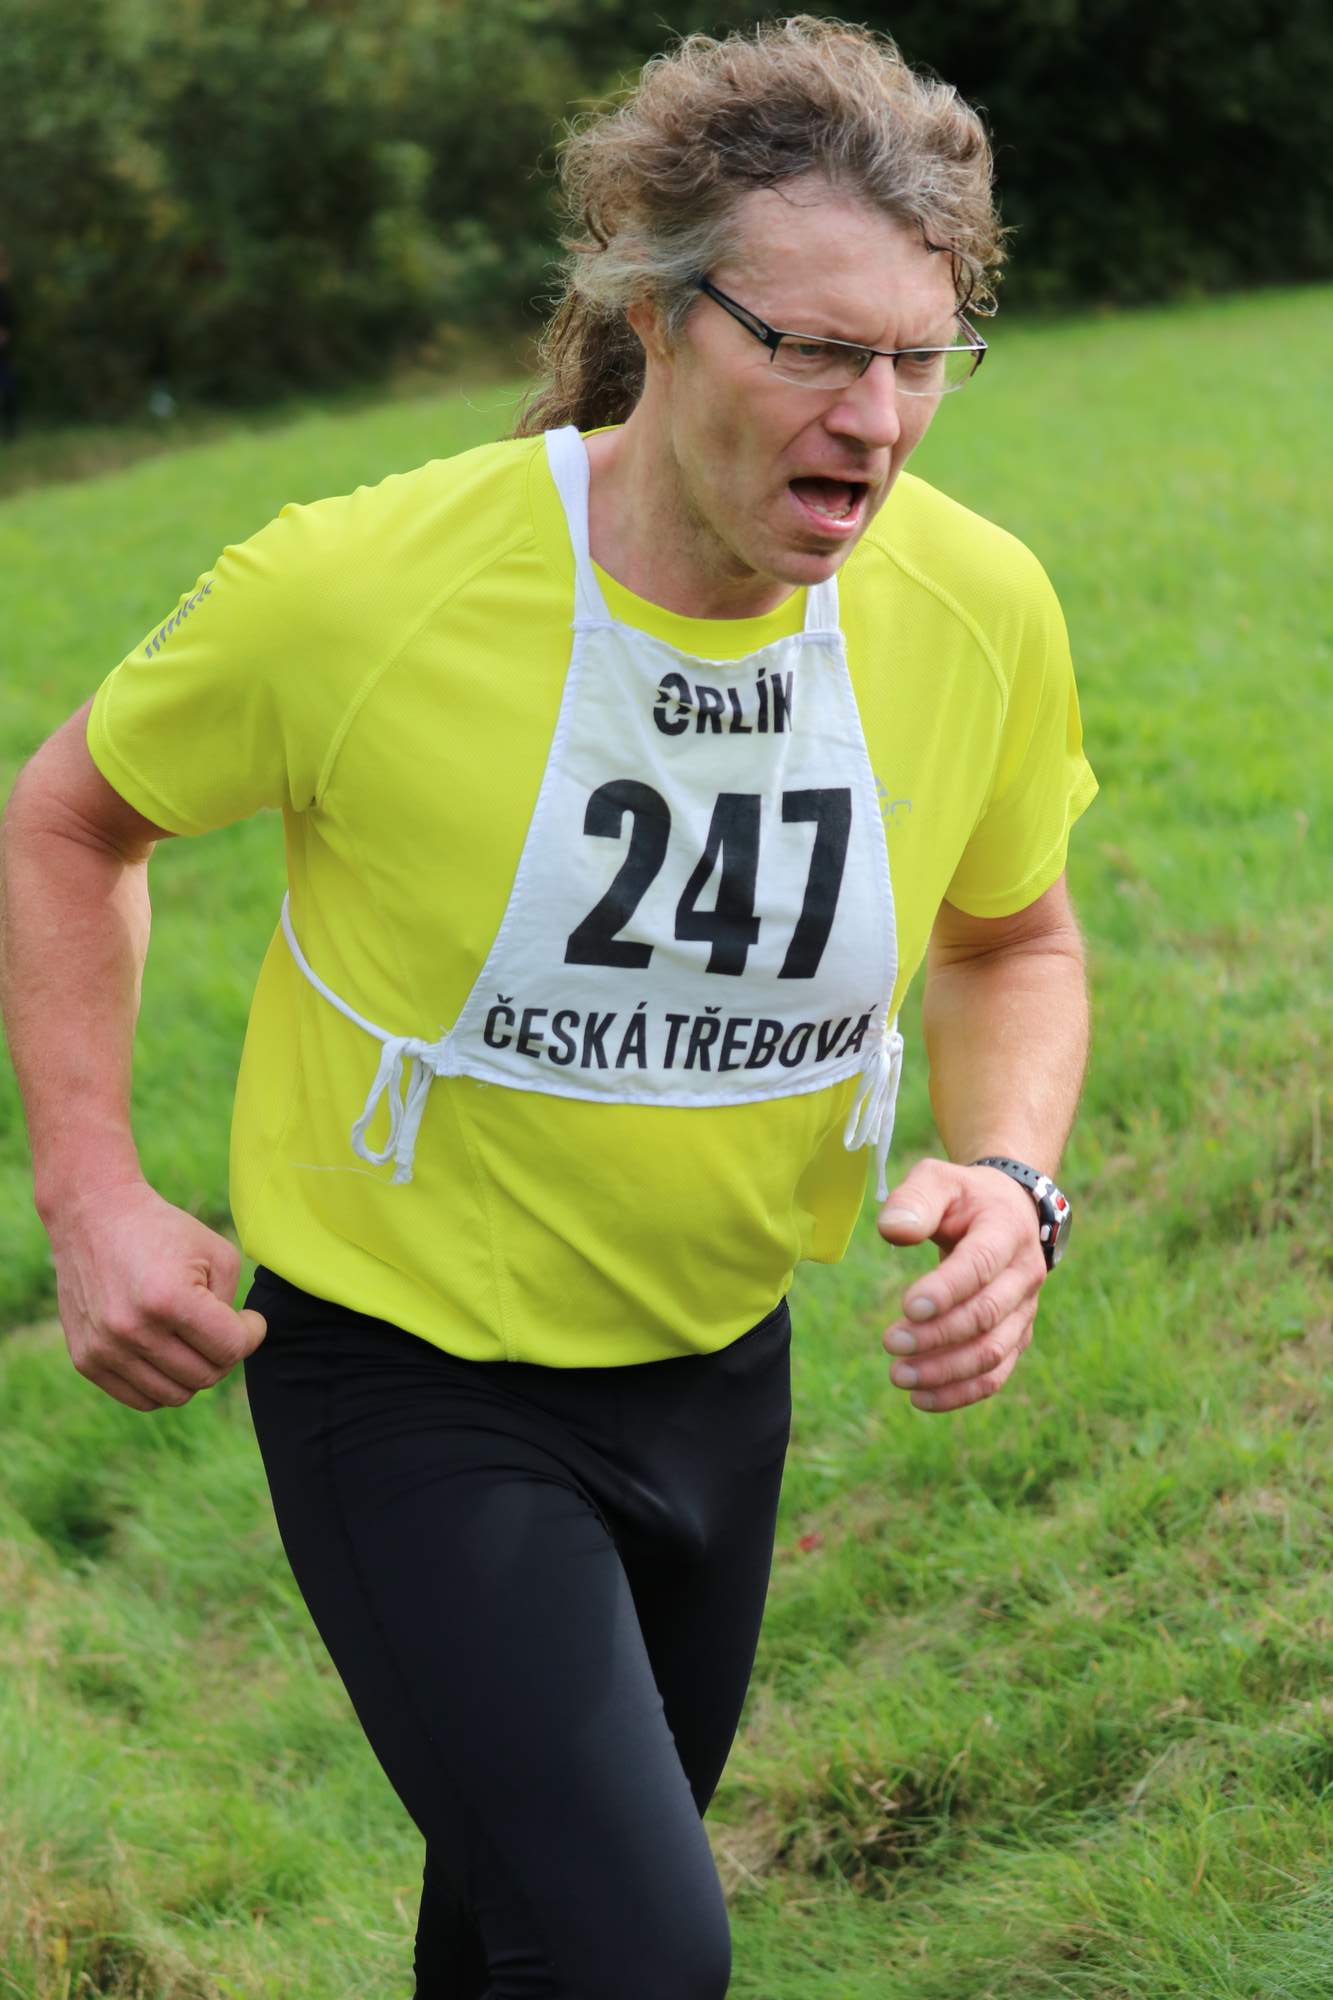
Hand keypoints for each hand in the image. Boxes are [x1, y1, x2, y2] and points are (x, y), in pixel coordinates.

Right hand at [46, 1178, 266, 1411]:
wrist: (93, 1217)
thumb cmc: (164, 1231)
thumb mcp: (217, 1253)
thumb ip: (233, 1306)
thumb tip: (234, 1347)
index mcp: (169, 1299)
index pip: (231, 1348)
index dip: (251, 1335)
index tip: (249, 1320)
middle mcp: (132, 1329)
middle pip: (205, 1376)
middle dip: (225, 1355)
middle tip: (221, 1329)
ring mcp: (105, 1349)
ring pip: (175, 1395)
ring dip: (195, 1372)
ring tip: (195, 1341)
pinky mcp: (86, 1360)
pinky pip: (141, 1399)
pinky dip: (164, 1385)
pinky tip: (169, 1353)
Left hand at [876, 1158, 1047, 1413]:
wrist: (1008, 1210)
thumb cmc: (962, 1196)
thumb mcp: (936, 1180)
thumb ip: (914, 1201)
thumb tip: (893, 1231)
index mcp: (1006, 1229)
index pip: (981, 1265)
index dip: (947, 1290)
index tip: (908, 1307)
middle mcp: (1024, 1273)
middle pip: (986, 1315)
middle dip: (937, 1335)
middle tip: (890, 1343)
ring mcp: (1024, 1309)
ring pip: (993, 1352)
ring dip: (946, 1371)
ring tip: (898, 1376)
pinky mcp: (1016, 1336)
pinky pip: (995, 1374)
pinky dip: (960, 1392)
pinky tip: (920, 1399)